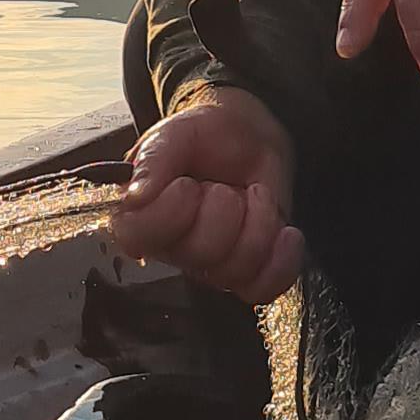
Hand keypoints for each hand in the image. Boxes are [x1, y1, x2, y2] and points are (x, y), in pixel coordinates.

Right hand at [105, 87, 304, 301]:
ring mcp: (209, 264)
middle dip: (224, 208)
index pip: (138, 237)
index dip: (169, 213)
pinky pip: (263, 288)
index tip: (186, 184)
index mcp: (141, 213)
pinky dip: (282, 259)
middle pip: (198, 254)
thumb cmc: (208, 135)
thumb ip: (154, 158)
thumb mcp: (178, 132)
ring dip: (257, 222)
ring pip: (235, 270)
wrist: (250, 138)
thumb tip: (136, 196)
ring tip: (251, 195)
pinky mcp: (245, 272)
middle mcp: (172, 246)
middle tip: (222, 186)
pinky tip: (283, 231)